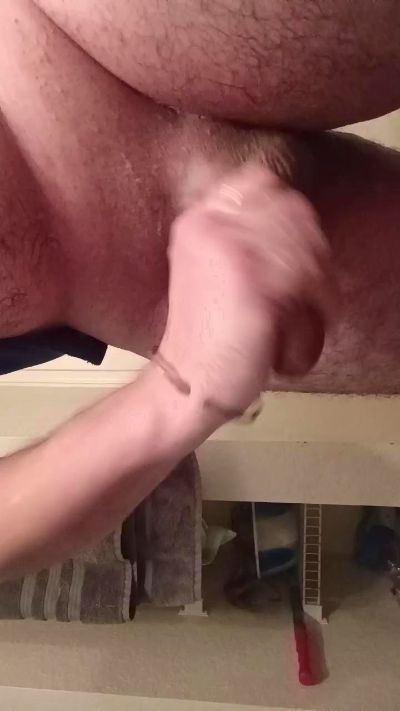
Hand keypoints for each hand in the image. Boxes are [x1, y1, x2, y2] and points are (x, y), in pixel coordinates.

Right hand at [158, 162, 336, 418]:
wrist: (188, 382)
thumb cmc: (209, 336)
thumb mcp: (212, 271)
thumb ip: (242, 239)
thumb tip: (294, 223)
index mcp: (197, 218)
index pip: (258, 181)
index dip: (287, 209)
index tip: (298, 244)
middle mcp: (208, 223)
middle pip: (291, 209)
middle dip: (311, 248)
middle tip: (314, 287)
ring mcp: (227, 248)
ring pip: (306, 244)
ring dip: (318, 280)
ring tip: (312, 310)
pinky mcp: (250, 280)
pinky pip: (309, 277)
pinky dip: (318, 304)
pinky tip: (304, 326)